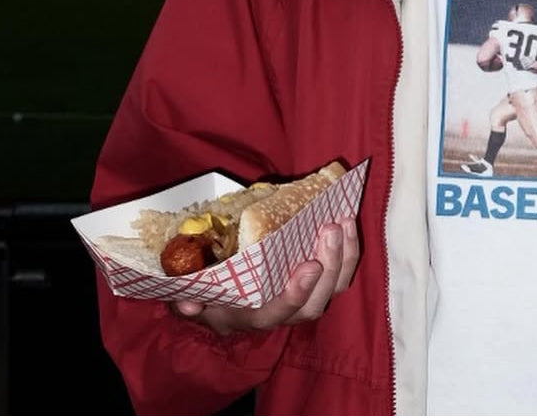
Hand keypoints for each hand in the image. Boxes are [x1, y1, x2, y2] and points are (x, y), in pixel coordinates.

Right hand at [169, 219, 359, 335]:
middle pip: (315, 303)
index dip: (296, 294)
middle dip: (329, 266)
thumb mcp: (191, 298)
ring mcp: (304, 299)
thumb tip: (187, 301)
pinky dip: (349, 249)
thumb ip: (187, 301)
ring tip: (342, 222)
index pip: (278, 313)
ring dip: (344, 256)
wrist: (224, 297)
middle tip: (330, 229)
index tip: (308, 266)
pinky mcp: (318, 282)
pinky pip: (341, 273)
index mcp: (252, 316)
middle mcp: (282, 313)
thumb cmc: (210, 294)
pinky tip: (348, 222)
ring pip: (334, 288)